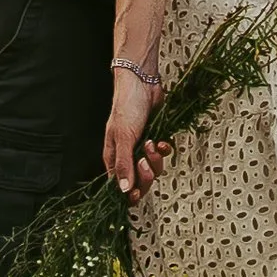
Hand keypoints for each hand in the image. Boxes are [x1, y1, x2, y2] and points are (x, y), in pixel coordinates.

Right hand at [103, 65, 167, 197]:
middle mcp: (127, 154)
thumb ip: (124, 165)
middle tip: (145, 161)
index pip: (120, 185)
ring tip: (152, 143)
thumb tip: (123, 190)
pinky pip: (162, 154)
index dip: (129, 192)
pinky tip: (161, 141)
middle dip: (145, 174)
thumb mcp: (123, 137)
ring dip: (155, 159)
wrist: (143, 82)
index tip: (137, 193)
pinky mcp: (155, 138)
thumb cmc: (127, 105)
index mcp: (113, 157)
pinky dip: (163, 150)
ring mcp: (141, 147)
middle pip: (139, 180)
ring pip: (153, 168)